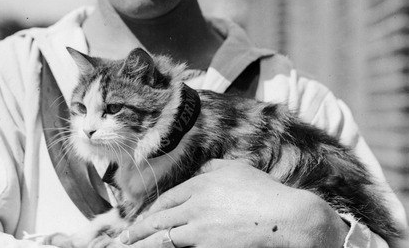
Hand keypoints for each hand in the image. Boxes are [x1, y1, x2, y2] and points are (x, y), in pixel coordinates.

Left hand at [118, 159, 347, 247]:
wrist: (286, 217)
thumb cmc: (265, 193)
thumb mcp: (237, 170)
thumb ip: (214, 169)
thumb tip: (202, 171)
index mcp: (200, 185)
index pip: (166, 200)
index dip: (151, 213)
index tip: (140, 221)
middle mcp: (195, 205)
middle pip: (158, 221)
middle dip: (137, 232)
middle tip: (122, 240)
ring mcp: (200, 229)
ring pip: (162, 240)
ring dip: (142, 245)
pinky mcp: (208, 247)